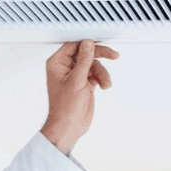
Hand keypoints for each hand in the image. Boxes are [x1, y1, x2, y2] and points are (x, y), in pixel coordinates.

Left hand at [41, 40, 118, 154]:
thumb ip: (83, 60)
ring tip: (106, 83)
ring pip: (94, 65)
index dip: (88, 44)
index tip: (101, 43)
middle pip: (86, 53)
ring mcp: (75, 75)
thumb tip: (87, 43)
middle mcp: (65, 67)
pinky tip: (104, 86)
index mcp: (57, 64)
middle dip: (100, 56)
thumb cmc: (65, 108)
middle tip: (113, 55)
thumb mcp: (77, 80)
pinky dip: (102, 79)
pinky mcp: (84, 82)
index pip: (74, 45)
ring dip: (102, 73)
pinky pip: (96, 74)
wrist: (70, 127)